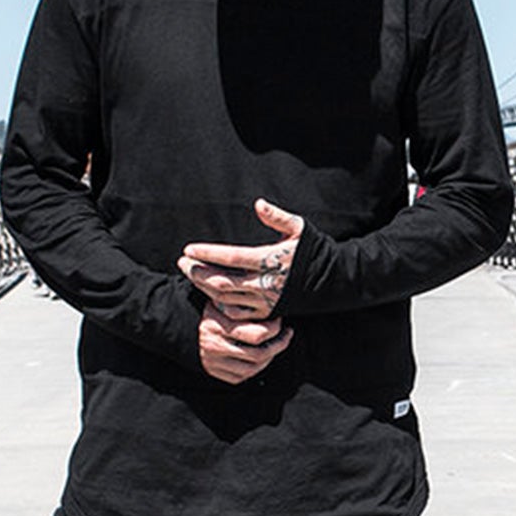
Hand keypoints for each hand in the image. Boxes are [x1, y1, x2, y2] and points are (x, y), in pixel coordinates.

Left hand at [178, 198, 305, 320]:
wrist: (334, 280)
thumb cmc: (313, 249)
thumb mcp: (299, 228)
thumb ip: (277, 216)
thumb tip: (258, 203)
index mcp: (270, 260)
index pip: (230, 257)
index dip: (207, 254)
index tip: (188, 249)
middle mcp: (265, 283)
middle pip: (221, 281)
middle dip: (197, 272)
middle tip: (181, 262)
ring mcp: (265, 300)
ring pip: (225, 298)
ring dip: (204, 287)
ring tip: (191, 275)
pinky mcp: (267, 312)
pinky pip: (236, 312)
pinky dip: (219, 303)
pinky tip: (210, 292)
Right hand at [196, 302, 291, 383]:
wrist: (182, 328)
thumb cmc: (210, 311)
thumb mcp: (222, 301)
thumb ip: (241, 303)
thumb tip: (272, 303)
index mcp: (217, 325)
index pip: (257, 334)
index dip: (275, 329)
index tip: (280, 320)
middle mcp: (215, 346)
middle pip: (259, 353)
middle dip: (279, 344)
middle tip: (287, 334)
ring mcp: (215, 362)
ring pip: (253, 368)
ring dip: (271, 357)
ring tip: (278, 344)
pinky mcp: (215, 372)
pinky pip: (243, 376)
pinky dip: (257, 368)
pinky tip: (263, 356)